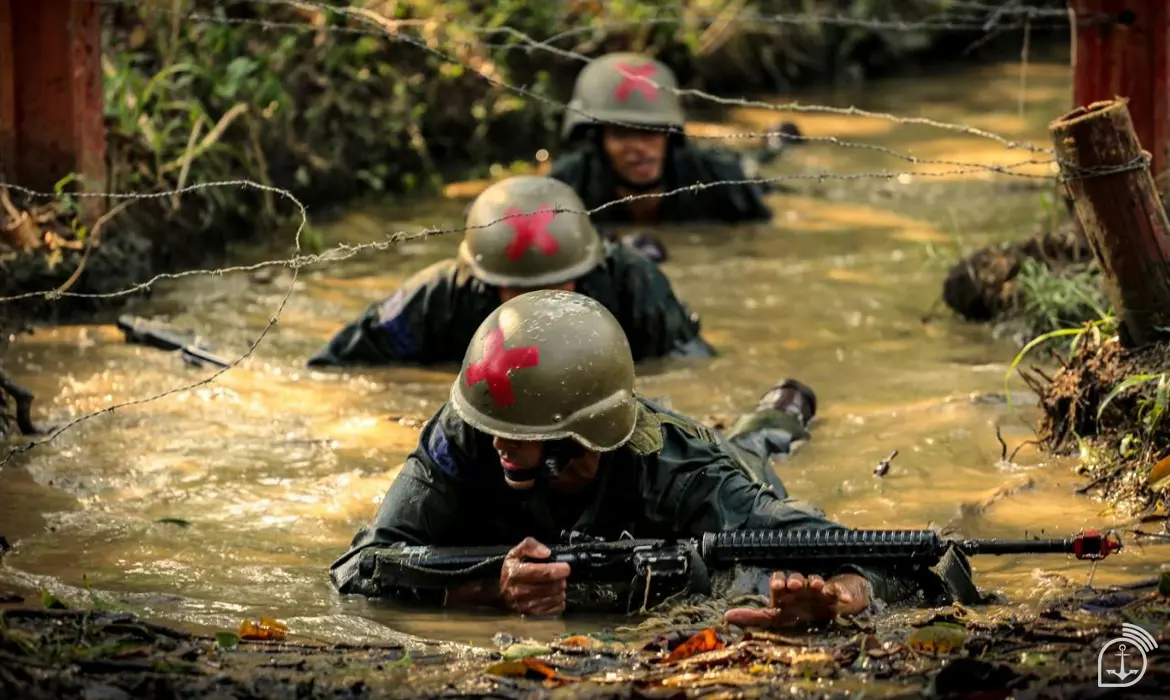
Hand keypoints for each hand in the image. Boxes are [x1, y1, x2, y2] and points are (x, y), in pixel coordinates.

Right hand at [498, 537, 569, 615]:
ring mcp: (526, 605)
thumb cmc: (511, 572)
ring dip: (561, 590)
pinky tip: (555, 595)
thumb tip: (547, 553)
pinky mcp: (532, 615)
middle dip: (561, 580)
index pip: (544, 573)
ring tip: (557, 585)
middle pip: (551, 586)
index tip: (566, 568)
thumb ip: (530, 546)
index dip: (559, 570)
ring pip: (554, 598)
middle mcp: (519, 591)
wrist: (500, 593)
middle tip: (561, 576)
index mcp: (516, 573)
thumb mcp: (515, 553)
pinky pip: (555, 609)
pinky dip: (559, 602)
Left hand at [724, 572, 868, 628]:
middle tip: (796, 584)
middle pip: (797, 578)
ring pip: (817, 581)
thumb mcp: (776, 618)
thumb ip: (754, 618)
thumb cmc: (797, 612)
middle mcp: (801, 587)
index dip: (777, 582)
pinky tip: (844, 598)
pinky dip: (842, 593)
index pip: (778, 581)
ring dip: (817, 581)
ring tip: (818, 584)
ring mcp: (818, 589)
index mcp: (785, 592)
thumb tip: (726, 617)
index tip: (777, 586)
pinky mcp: (836, 594)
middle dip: (796, 579)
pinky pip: (839, 591)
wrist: (826, 607)